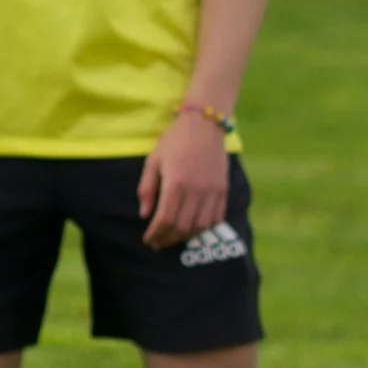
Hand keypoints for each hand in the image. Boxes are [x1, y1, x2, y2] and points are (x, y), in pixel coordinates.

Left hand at [139, 108, 229, 247]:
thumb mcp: (153, 160)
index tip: (148, 239)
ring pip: (200, 227)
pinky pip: (215, 219)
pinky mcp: (223, 190)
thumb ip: (147, 188)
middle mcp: (196, 190)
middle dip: (168, 239)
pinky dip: (204, 229)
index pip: (165, 219)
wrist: (204, 124)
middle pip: (182, 227)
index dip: (155, 234)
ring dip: (185, 237)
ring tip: (173, 237)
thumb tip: (144, 215)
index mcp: (176, 182)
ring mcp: (212, 191)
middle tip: (158, 243)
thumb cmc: (174, 140)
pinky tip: (192, 229)